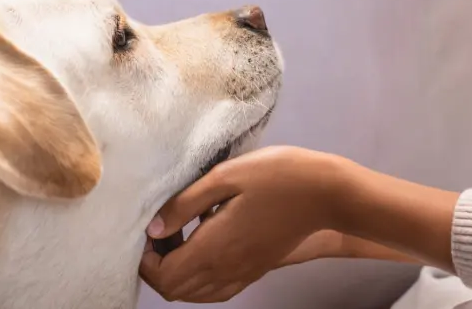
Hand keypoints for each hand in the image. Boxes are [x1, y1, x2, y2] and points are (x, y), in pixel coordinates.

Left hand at [139, 146, 351, 302]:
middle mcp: (226, 269)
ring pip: (196, 294)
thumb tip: (154, 228)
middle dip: (156, 267)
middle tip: (160, 232)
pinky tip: (202, 248)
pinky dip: (199, 279)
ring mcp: (244, 273)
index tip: (147, 232)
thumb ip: (185, 204)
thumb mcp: (225, 176)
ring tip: (179, 238)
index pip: (164, 277)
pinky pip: (218, 290)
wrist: (327, 193)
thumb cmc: (277, 175)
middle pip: (175, 290)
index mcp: (213, 248)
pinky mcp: (257, 270)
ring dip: (177, 274)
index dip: (145, 261)